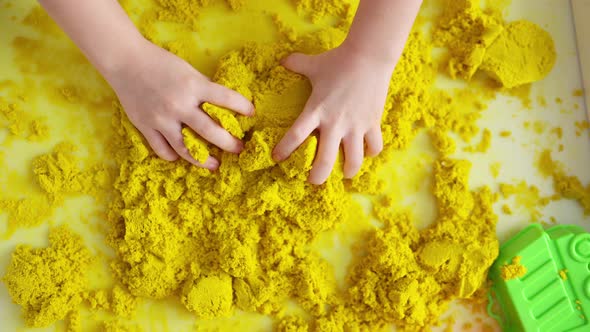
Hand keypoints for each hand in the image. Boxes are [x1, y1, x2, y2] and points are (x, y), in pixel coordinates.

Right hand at [104, 39, 253, 169]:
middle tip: (239, 149)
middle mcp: (179, 105)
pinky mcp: (146, 127)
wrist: (125, 61)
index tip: (252, 114)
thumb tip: (224, 106)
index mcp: (193, 86)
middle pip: (210, 132)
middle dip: (229, 144)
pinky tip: (182, 155)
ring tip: (215, 165)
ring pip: (187, 149)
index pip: (226, 98)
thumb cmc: (161, 63)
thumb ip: (204, 89)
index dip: (243, 107)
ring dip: (204, 160)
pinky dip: (175, 156)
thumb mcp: (188, 71)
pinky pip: (164, 150)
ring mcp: (161, 119)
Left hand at [272, 44, 391, 183]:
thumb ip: (295, 64)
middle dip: (317, 176)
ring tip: (345, 173)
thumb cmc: (338, 60)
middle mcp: (335, 123)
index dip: (285, 150)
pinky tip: (365, 153)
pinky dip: (370, 153)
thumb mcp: (313, 64)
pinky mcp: (372, 123)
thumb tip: (281, 60)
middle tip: (313, 181)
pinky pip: (374, 146)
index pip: (296, 136)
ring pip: (353, 160)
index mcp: (316, 110)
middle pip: (325, 161)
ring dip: (348, 170)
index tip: (277, 159)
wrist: (368, 55)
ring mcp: (355, 125)